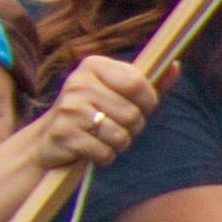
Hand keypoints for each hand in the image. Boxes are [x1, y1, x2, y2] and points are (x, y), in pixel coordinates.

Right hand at [32, 52, 155, 175]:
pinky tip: (91, 149)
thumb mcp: (114, 91)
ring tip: (103, 137)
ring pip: (120, 136)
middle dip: (132, 127)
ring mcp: (70, 109)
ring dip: (118, 144)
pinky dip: (104, 156)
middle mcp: (78, 83)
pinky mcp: (65, 135)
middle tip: (116, 126)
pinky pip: (104, 153)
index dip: (147, 101)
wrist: (46, 139)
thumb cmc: (90, 113)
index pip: (136, 83)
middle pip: (131, 113)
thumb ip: (145, 82)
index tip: (140, 106)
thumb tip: (175, 66)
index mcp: (92, 65)